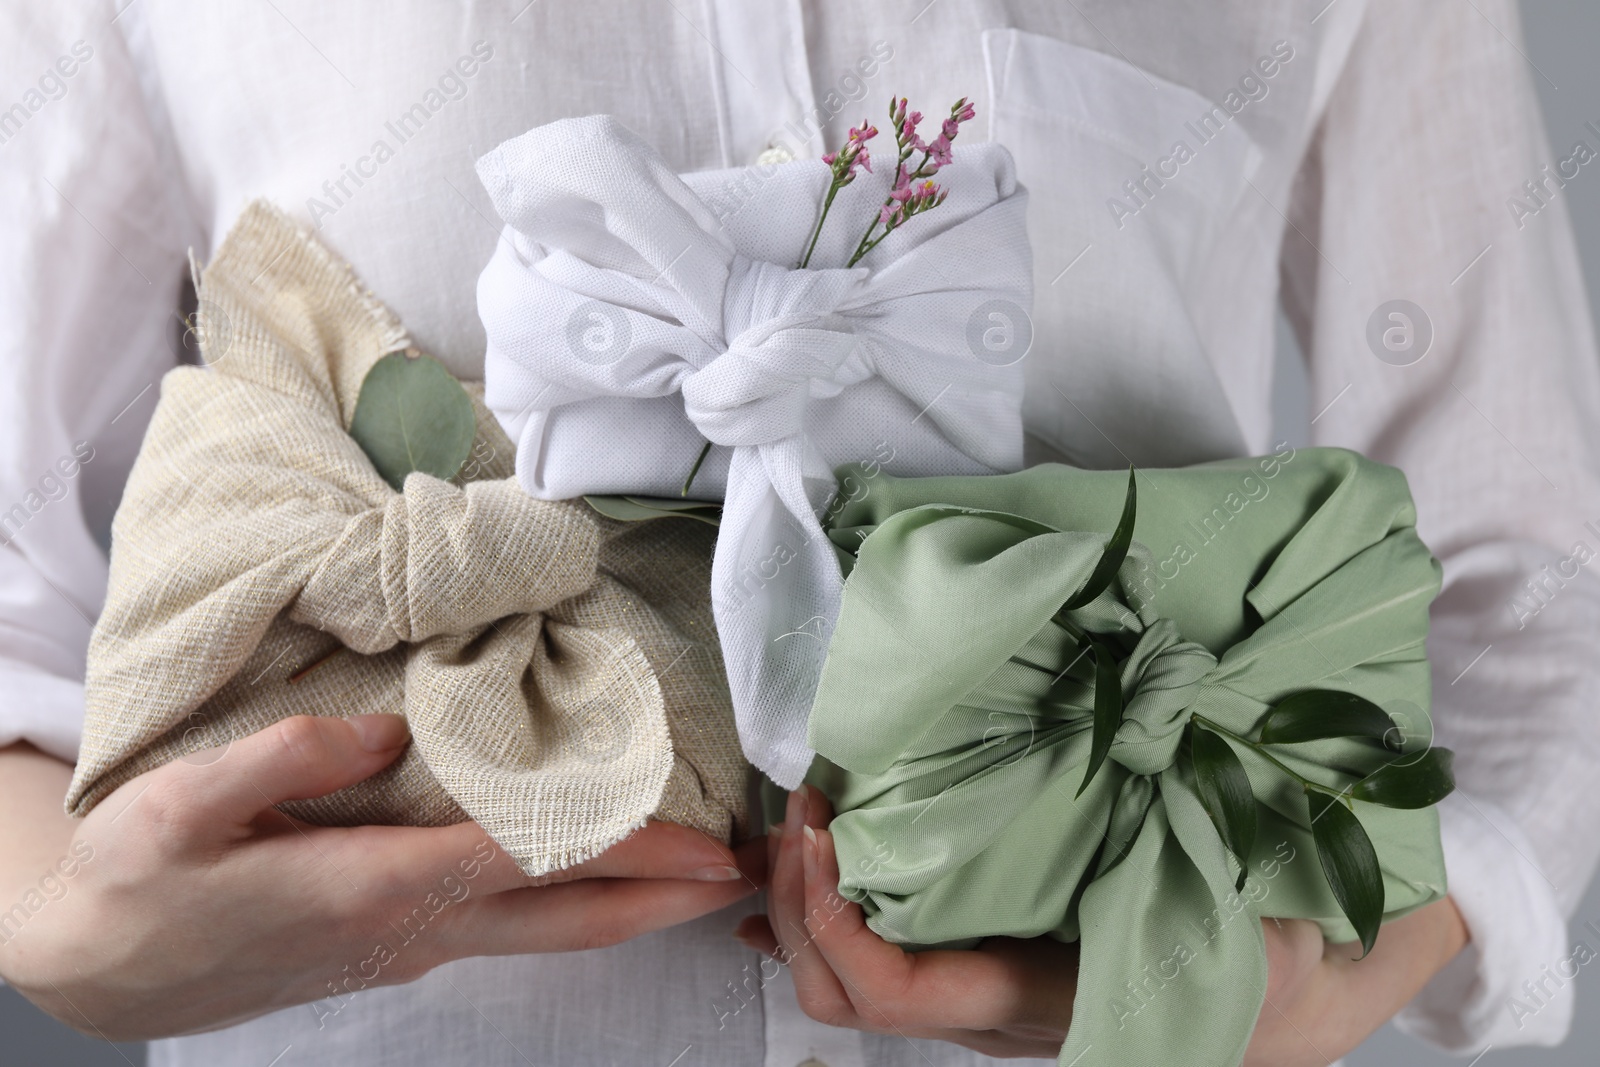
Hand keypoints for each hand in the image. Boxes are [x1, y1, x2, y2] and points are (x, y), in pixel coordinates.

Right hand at [0, 715, 763, 1039]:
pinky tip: (602, 876)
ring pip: (547, 932)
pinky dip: (576, 903)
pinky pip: (514, 927)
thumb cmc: (139, 885)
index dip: (620, 849)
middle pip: (564, 918)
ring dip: (632, 908)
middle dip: (662, 901)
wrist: (102, 973)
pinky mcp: (400, 944)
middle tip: (743, 879)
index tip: (699, 844)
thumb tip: (391, 730)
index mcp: (371, 888)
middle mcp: (411, 928)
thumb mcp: (183, 806)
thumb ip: (288, 757)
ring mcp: (411, 946)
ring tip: (703, 880)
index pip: (525, 861)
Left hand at [739, 786, 1466, 1062]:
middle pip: (848, 997)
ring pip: (853, 986)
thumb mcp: (1264, 916)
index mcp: (1050, 1004)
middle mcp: (998, 1018)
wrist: (1300, 994)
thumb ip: (1206, 883)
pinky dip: (826, 919)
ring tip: (792, 824)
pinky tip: (797, 881)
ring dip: (804, 907)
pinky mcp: (986, 967)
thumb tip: (1157, 809)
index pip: (905, 994)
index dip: (838, 922)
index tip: (823, 828)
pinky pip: (882, 963)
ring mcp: (985, 1000)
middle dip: (797, 906)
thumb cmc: (1280, 950)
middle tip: (797, 807)